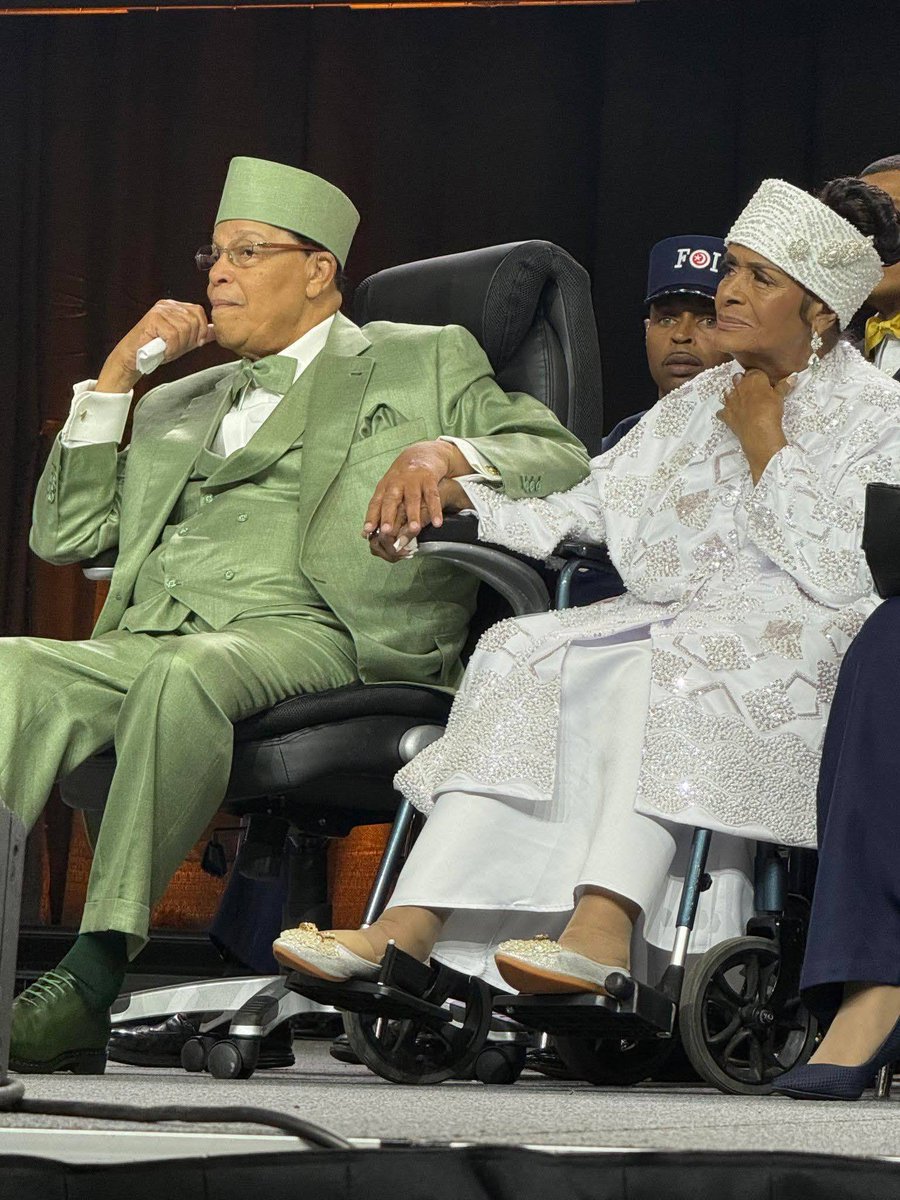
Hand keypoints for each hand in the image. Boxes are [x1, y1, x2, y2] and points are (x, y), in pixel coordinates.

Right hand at [96, 299, 215, 392]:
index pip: (199, 312)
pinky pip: (173, 335)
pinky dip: (170, 348)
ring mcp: (160, 310)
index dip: (201, 330)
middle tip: (176, 348)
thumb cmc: (157, 349)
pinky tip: (163, 351)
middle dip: (189, 340)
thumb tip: (215, 331)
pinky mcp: (153, 318)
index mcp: (176, 307)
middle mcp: (168, 305)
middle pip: (193, 321)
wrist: (134, 357)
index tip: (195, 343)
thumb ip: (199, 334)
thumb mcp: (183, 341)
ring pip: (184, 329)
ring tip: (168, 349)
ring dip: (178, 346)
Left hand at [367, 477, 471, 562]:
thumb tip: (365, 534)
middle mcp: (397, 482)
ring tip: (414, 529)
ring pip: (412, 499)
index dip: (371, 517)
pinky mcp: (429, 478)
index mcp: (385, 486)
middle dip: (388, 516)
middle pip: (391, 500)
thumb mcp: (389, 488)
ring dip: (413, 514)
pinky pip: (432, 496)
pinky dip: (435, 510)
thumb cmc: (403, 477)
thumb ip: (380, 510)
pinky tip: (437, 523)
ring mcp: (413, 480)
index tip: (367, 531)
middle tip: (387, 531)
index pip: (376, 503)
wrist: (422, 453)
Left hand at [717, 369, 792, 483]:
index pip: (754, 372)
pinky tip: (730, 416)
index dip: (757, 376)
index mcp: (753, 379)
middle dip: (742, 381)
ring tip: (739, 400)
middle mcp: (739, 387)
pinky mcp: (725, 414)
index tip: (762, 381)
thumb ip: (784, 386)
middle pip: (738, 378)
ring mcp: (730, 400)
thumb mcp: (780, 397)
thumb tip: (793, 377)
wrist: (758, 430)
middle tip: (750, 389)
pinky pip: (721, 412)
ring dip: (732, 394)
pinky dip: (724, 413)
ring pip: (727, 392)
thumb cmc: (770, 410)